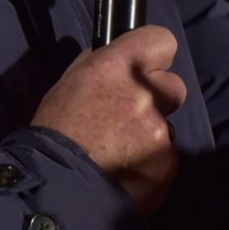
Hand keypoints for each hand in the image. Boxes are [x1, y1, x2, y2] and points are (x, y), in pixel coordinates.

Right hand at [31, 26, 189, 214]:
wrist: (58, 188)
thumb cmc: (55, 132)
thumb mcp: (68, 84)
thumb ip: (99, 66)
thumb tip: (115, 60)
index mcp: (117, 68)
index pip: (162, 40)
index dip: (154, 55)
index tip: (145, 68)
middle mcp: (143, 94)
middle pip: (173, 86)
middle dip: (157, 98)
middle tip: (130, 118)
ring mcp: (159, 130)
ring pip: (166, 125)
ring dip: (149, 135)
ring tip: (120, 153)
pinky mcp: (168, 162)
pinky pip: (166, 155)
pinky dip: (149, 163)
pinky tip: (126, 172)